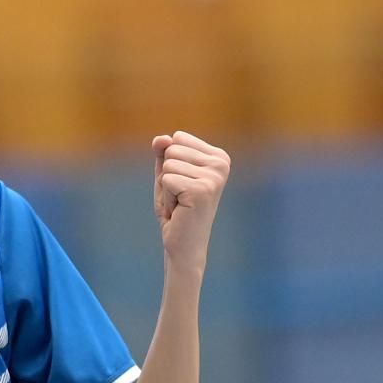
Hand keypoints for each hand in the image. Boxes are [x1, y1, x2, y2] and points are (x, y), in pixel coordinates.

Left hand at [151, 130, 229, 276]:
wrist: (184, 245)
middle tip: (180, 197)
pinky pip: (166, 180)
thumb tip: (161, 138)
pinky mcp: (201, 190)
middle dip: (167, 175)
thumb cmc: (177, 211)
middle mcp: (221, 164)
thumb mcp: (167, 176)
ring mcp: (214, 177)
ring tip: (180, 204)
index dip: (171, 162)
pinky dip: (167, 198)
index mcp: (219, 156)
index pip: (178, 137)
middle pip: (172, 149)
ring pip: (168, 165)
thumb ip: (164, 154)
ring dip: (166, 188)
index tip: (182, 184)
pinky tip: (179, 210)